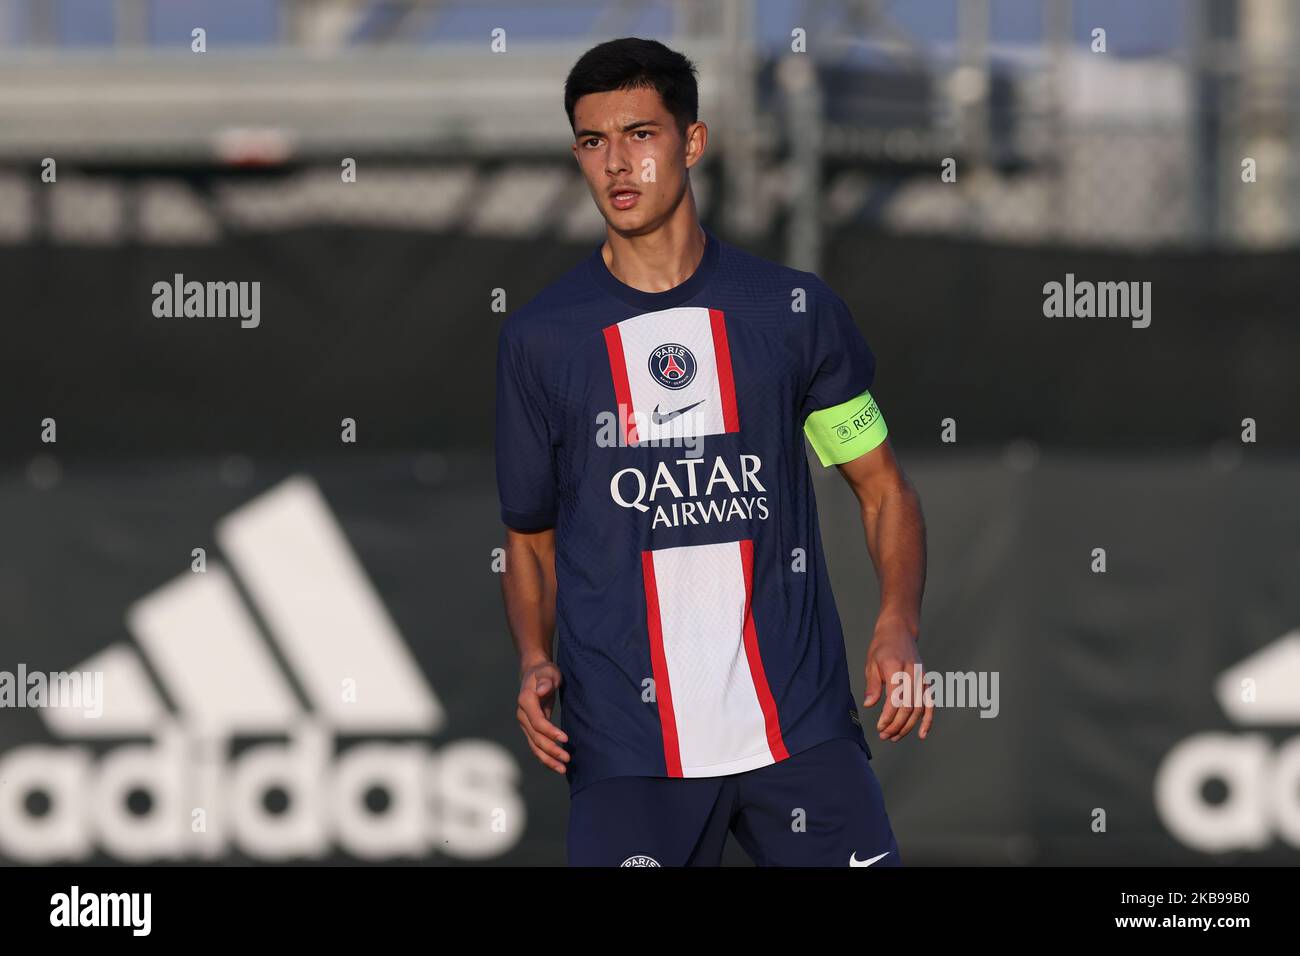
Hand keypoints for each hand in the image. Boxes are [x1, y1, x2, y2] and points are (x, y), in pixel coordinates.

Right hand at [516, 661, 568, 772]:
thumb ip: (546, 680)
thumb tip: (542, 690)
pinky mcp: (530, 728)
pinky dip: (545, 756)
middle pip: (535, 737)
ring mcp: (525, 723)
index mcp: (526, 701)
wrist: (535, 674)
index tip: (565, 738)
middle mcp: (522, 714)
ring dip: (547, 759)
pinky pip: (536, 745)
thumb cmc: (544, 672)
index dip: (550, 732)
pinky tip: (556, 765)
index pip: (537, 722)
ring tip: (563, 768)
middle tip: (567, 759)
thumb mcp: (548, 671)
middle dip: (551, 750)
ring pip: (534, 745)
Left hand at [863, 619, 932, 741]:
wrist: (899, 630)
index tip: (880, 727)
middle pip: (908, 707)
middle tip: (885, 736)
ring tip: (895, 737)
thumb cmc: (883, 646)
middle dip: (897, 725)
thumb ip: (872, 685)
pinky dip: (928, 720)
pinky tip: (922, 734)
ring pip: (919, 709)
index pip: (895, 699)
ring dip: (908, 726)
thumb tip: (869, 704)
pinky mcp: (926, 681)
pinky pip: (930, 703)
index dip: (888, 717)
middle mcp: (912, 674)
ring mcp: (922, 678)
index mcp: (896, 668)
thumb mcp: (872, 663)